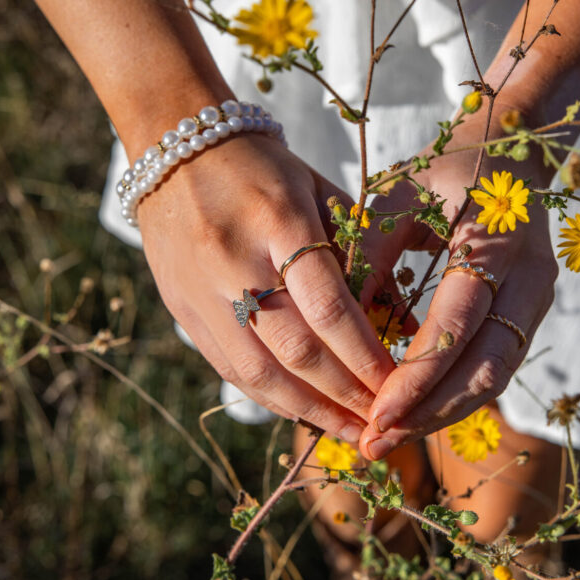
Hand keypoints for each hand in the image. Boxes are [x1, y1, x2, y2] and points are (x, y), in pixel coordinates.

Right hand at [136, 133, 396, 442]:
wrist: (173, 147)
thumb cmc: (262, 167)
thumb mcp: (320, 192)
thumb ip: (361, 253)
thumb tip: (407, 322)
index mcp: (278, 219)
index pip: (328, 305)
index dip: (366, 354)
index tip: (400, 384)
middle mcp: (235, 260)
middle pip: (297, 349)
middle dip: (346, 395)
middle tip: (384, 422)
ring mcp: (201, 290)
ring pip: (259, 372)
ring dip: (311, 411)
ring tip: (350, 433)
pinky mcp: (182, 309)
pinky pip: (229, 368)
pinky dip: (272, 398)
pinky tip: (305, 412)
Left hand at [356, 115, 557, 459]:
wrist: (510, 160)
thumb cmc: (445, 170)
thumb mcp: (401, 193)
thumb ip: (370, 248)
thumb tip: (339, 321)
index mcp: (500, 241)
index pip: (459, 323)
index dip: (418, 374)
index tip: (375, 412)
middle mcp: (532, 278)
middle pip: (487, 366)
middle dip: (430, 411)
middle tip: (376, 441)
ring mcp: (537, 302)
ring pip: (496, 377)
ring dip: (442, 413)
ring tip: (387, 437)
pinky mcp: (528, 317)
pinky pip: (495, 368)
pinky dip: (454, 396)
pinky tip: (412, 413)